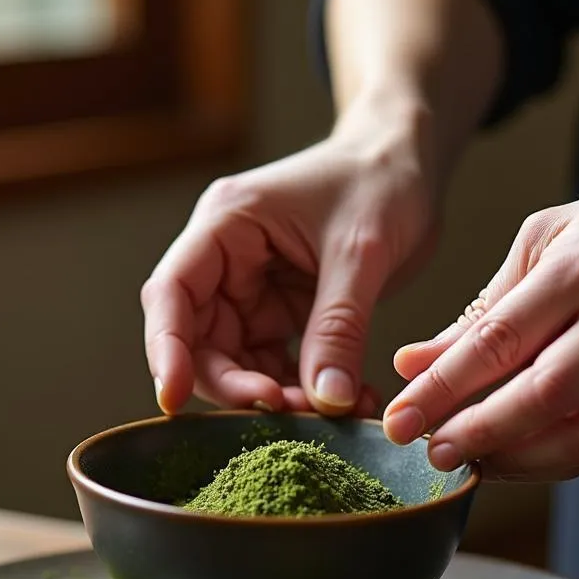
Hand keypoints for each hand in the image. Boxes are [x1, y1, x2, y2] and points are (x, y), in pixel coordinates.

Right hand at [142, 103, 436, 415]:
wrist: (411, 163)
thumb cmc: (381, 179)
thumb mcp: (360, 252)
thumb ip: (339, 327)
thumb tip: (326, 402)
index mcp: (226, 225)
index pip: (172, 294)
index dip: (166, 350)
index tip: (173, 400)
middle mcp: (228, 260)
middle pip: (202, 341)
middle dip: (238, 386)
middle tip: (290, 415)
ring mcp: (254, 289)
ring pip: (241, 363)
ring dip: (279, 397)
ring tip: (334, 412)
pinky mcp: (284, 312)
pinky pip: (282, 365)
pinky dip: (309, 389)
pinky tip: (348, 401)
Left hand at [383, 177, 578, 479]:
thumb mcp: (549, 239)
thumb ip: (483, 305)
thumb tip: (415, 363)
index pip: (498, 341)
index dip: (440, 388)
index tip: (399, 419)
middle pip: (538, 397)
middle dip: (472, 434)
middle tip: (427, 453)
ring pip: (577, 437)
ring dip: (512, 461)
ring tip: (467, 461)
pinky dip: (554, 463)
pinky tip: (516, 459)